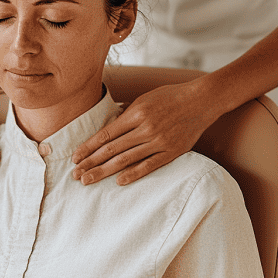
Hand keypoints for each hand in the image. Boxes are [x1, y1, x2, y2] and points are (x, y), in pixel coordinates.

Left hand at [71, 80, 217, 185]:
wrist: (202, 100)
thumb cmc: (171, 96)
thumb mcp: (145, 98)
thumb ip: (127, 112)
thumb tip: (109, 124)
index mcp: (136, 113)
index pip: (106, 134)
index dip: (89, 147)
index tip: (75, 157)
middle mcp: (145, 128)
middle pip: (112, 149)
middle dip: (91, 162)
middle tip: (75, 175)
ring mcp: (159, 141)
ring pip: (126, 160)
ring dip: (104, 171)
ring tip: (89, 180)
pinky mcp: (172, 151)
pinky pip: (149, 165)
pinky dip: (133, 174)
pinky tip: (118, 181)